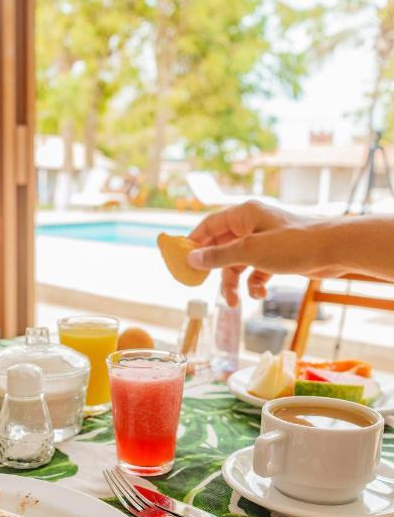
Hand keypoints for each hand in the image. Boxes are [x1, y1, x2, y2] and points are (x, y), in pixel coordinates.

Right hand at [187, 201, 324, 304]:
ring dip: (234, 283)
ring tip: (234, 302)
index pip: (209, 225)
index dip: (193, 243)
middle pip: (221, 247)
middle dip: (215, 270)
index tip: (181, 262)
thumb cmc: (293, 244)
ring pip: (238, 263)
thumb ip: (218, 256)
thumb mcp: (249, 252)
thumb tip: (191, 259)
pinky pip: (255, 270)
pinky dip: (254, 283)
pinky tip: (259, 294)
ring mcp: (264, 241)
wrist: (334, 250)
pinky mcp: (276, 256)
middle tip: (203, 287)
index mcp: (243, 214)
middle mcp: (252, 225)